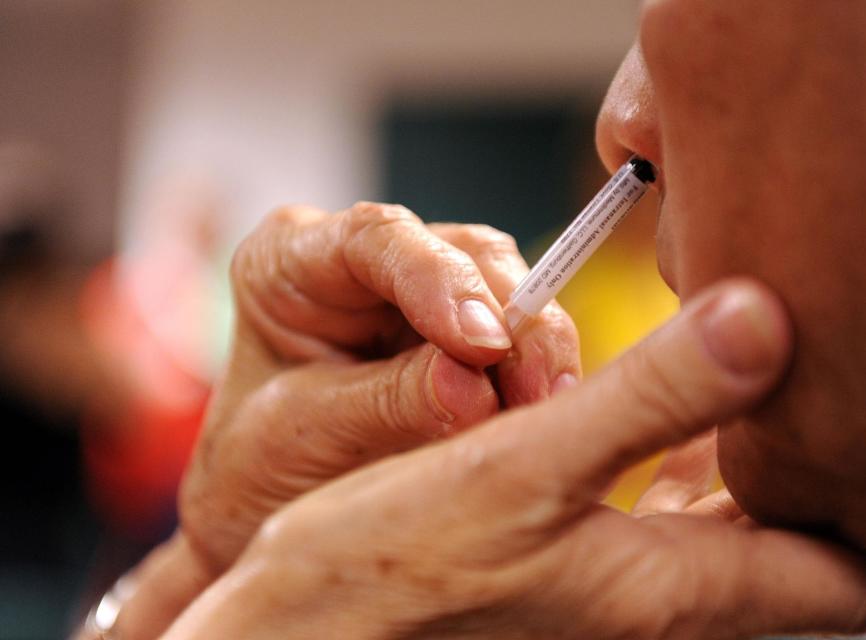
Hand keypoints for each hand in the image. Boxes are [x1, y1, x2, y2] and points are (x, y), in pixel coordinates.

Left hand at [111, 203, 579, 637]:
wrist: (270, 507)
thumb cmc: (261, 463)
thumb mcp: (306, 435)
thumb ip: (387, 404)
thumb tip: (476, 388)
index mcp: (290, 259)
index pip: (373, 238)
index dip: (437, 278)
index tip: (482, 341)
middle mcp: (364, 260)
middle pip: (461, 253)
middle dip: (510, 318)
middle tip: (538, 389)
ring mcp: (421, 291)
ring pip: (506, 288)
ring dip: (536, 348)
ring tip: (548, 406)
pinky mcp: (464, 332)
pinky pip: (519, 335)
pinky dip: (537, 372)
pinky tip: (547, 410)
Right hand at [166, 280, 865, 639]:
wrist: (305, 632)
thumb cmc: (390, 566)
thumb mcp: (527, 465)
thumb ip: (650, 396)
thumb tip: (766, 321)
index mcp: (672, 591)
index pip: (843, 572)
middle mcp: (660, 606)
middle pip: (800, 553)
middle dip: (839, 479)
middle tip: (859, 392)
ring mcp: (617, 597)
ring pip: (733, 535)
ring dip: (764, 467)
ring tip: (784, 385)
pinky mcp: (572, 576)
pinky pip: (664, 523)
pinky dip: (691, 470)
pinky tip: (678, 420)